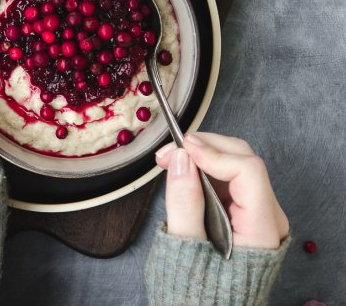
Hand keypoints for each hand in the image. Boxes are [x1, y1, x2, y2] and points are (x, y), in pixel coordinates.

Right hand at [155, 132, 288, 249]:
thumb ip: (184, 202)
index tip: (183, 149)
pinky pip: (226, 175)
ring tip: (169, 159)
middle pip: (243, 159)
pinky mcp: (243, 209)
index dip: (214, 154)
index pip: (248, 171)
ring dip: (201, 153)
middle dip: (206, 147)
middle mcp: (267, 216)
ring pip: (235, 161)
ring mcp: (256, 211)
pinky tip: (181, 167)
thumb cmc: (201, 289)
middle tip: (170, 152)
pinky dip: (202, 165)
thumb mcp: (186, 247)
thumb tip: (181, 159)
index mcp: (261, 229)